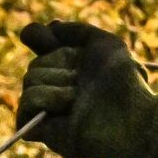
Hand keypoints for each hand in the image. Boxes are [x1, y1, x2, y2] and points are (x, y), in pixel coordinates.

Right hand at [16, 20, 157, 157]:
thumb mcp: (106, 44)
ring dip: (59, 82)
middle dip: (60, 63)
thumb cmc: (123, 81)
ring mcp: (47, 108)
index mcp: (69, 65)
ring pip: (30, 79)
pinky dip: (48, 98)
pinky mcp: (39, 129)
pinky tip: (68, 106)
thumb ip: (76, 31)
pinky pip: (26, 102)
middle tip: (82, 79)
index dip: (39, 37)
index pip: (36, 42)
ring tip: (79, 96)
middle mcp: (56, 85)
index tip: (53, 38)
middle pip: (35, 62)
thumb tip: (48, 27)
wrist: (130, 115)